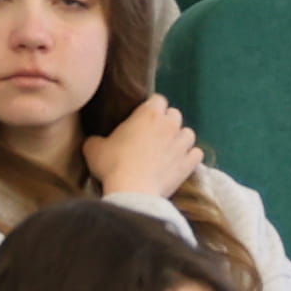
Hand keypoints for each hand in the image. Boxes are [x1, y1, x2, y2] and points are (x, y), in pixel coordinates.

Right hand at [83, 94, 203, 201]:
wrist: (133, 191)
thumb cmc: (112, 164)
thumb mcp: (93, 148)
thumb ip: (96, 139)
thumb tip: (95, 141)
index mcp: (148, 113)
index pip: (157, 100)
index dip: (151, 108)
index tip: (143, 119)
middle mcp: (169, 123)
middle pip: (175, 114)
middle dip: (167, 122)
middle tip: (154, 136)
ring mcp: (182, 143)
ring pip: (188, 133)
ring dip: (180, 139)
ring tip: (169, 150)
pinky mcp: (189, 163)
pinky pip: (196, 154)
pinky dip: (190, 157)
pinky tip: (181, 163)